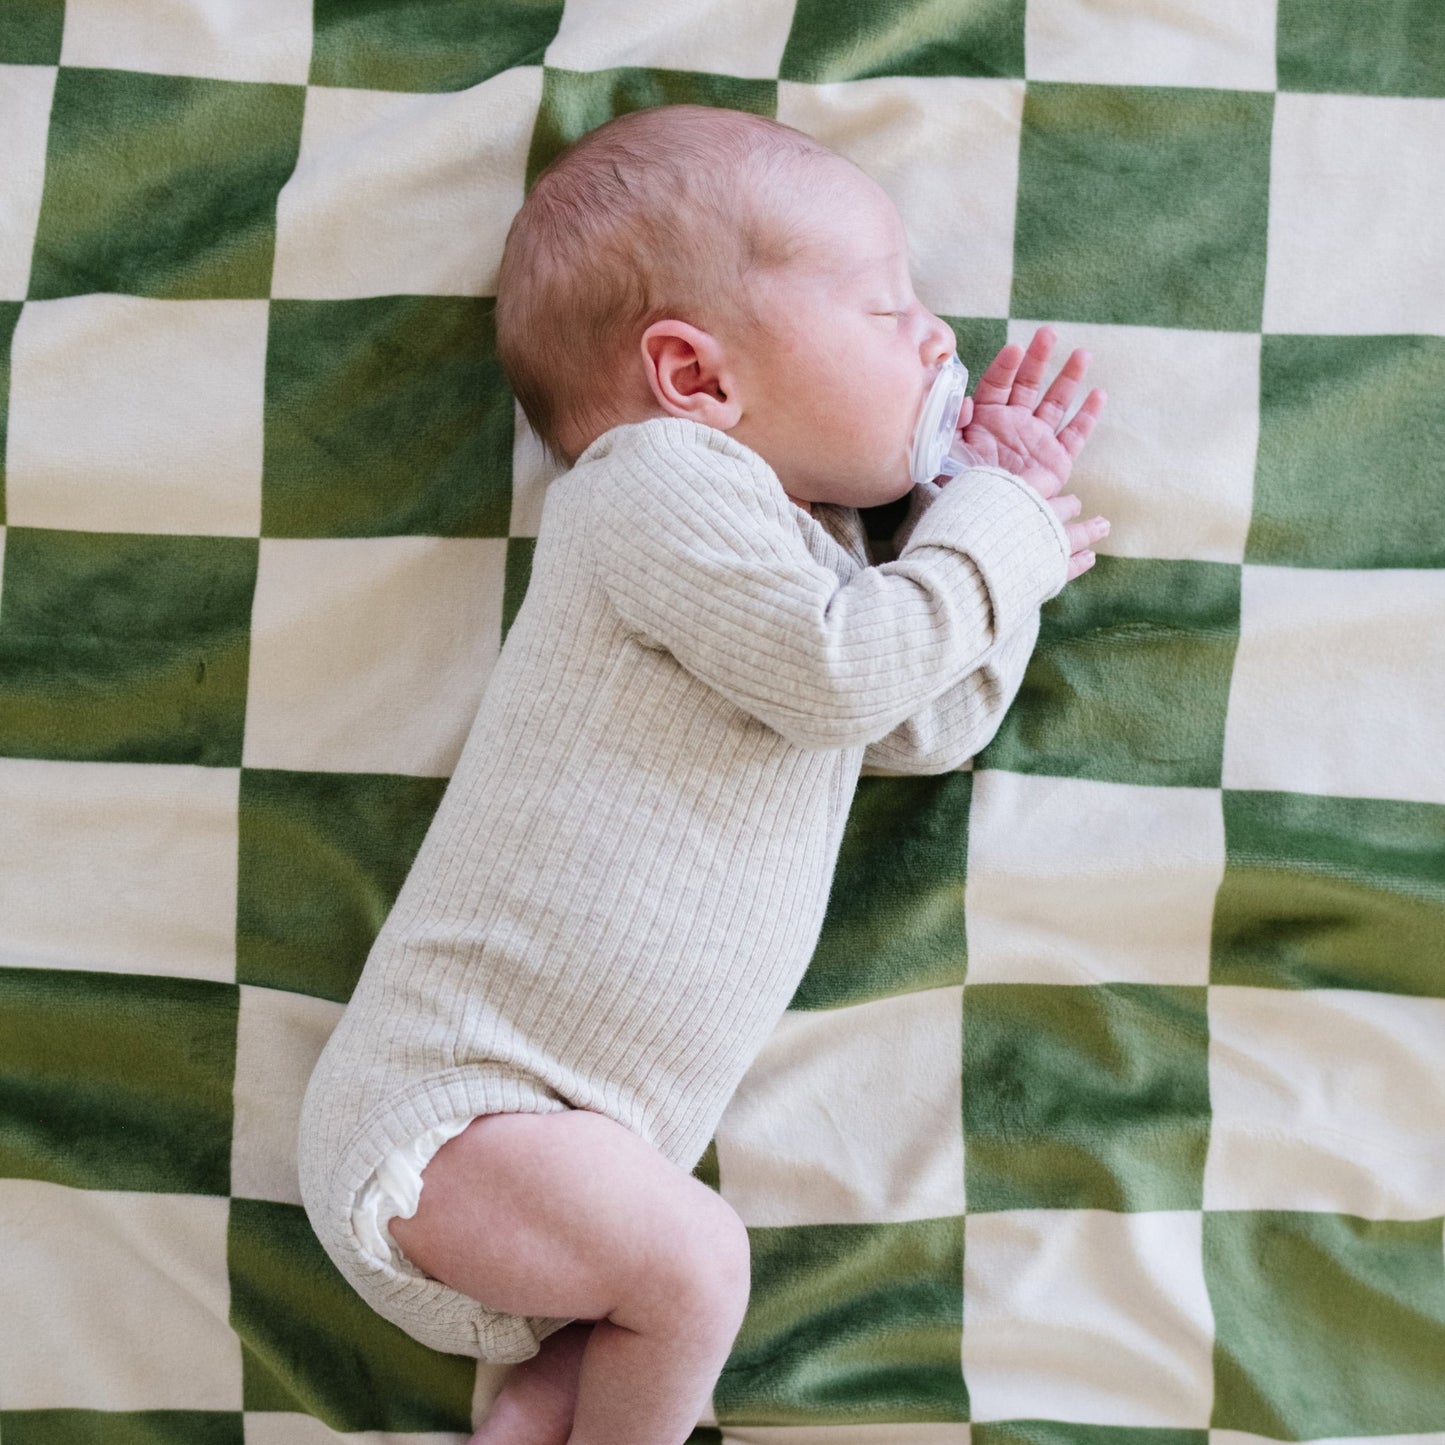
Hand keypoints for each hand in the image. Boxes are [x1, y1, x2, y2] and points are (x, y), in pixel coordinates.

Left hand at [950, 326, 1108, 579]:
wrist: (982, 520)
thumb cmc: (960, 487)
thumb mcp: (946, 453)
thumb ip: (952, 424)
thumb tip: (963, 400)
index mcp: (983, 420)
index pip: (997, 384)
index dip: (1005, 367)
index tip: (1015, 350)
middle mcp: (1011, 424)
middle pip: (1028, 384)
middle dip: (1038, 358)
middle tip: (1048, 334)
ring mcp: (1035, 440)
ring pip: (1055, 401)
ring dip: (1068, 377)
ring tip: (1081, 354)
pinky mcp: (1055, 460)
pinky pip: (1075, 434)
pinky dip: (1088, 415)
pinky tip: (1098, 394)